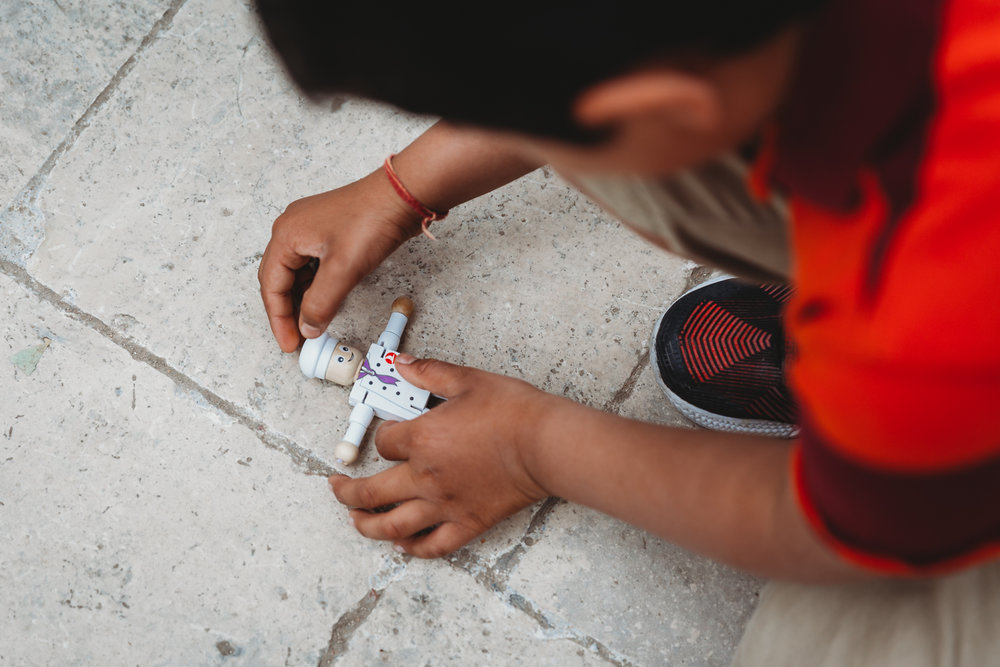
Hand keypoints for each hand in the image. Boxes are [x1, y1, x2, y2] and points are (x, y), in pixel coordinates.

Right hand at [258, 169, 421, 351]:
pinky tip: (326, 298)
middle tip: (297, 337)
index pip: (271, 285)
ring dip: (302, 298)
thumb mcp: (343, 270)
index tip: (290, 343)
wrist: (403, 195)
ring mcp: (311, 226)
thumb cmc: (372, 220)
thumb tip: (308, 327)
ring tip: (312, 322)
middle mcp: (293, 227)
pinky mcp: (329, 229)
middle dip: (287, 310)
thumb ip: (321, 303)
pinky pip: (313, 262)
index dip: (279, 319)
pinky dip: (315, 284)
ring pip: (297, 271)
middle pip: (279, 278)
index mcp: (287, 234)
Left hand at [329, 356, 553, 557]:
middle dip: (346, 492)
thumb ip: (429, 373)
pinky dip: (412, 548)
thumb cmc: (513, 411)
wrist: (545, 443)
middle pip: (370, 491)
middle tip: (337, 488)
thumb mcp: (467, 381)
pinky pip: (432, 544)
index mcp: (422, 440)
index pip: (383, 443)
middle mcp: (425, 476)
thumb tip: (402, 364)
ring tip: (356, 520)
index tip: (389, 435)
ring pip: (391, 525)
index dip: (382, 437)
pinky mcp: (467, 523)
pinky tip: (401, 543)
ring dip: (366, 524)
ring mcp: (444, 504)